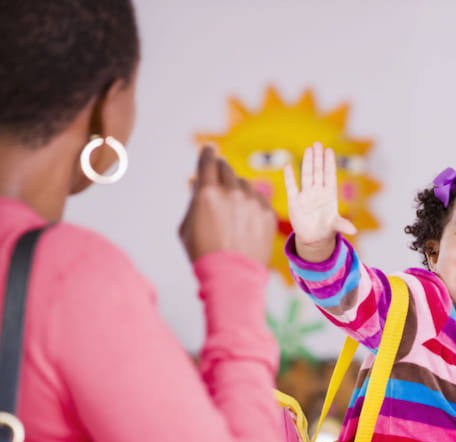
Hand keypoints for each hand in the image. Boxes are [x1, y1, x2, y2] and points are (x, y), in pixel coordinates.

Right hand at [178, 145, 275, 264]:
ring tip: (233, 206)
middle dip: (221, 170)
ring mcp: (252, 202)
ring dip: (237, 188)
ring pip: (245, 183)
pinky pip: (260, 199)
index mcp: (207, 192)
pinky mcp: (268, 213)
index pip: (208, 160)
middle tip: (219, 176)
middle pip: (227, 169)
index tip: (209, 149)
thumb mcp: (187, 226)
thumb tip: (198, 183)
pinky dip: (252, 202)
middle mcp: (232, 192)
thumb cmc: (204, 253)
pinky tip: (247, 215)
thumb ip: (194, 200)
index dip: (207, 153)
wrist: (232, 277)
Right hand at [284, 142, 356, 262]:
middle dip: (318, 158)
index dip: (329, 163)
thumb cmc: (327, 228)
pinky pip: (292, 187)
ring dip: (307, 163)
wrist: (314, 238)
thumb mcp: (335, 226)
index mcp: (329, 195)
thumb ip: (343, 225)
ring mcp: (306, 196)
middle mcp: (318, 192)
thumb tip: (354, 230)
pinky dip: (290, 177)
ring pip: (307, 175)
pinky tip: (288, 166)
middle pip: (318, 172)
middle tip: (318, 143)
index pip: (329, 175)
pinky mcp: (295, 202)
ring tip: (308, 149)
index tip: (329, 150)